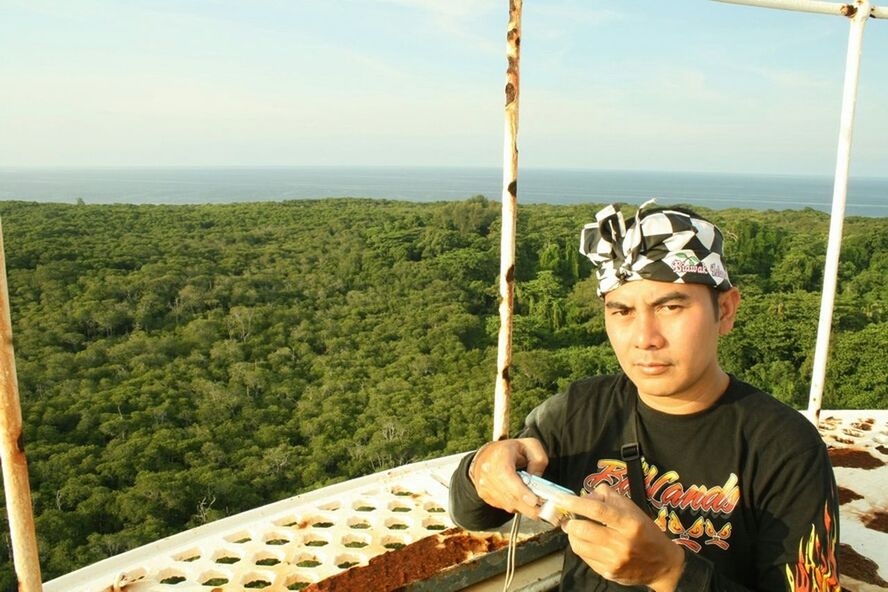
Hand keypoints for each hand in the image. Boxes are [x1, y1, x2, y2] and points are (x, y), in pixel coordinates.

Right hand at [469, 438, 548, 519]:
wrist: (487, 455)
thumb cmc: (510, 450)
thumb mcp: (530, 446)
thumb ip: (538, 460)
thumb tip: (538, 481)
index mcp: (500, 456)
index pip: (506, 475)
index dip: (520, 490)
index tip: (534, 501)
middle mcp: (488, 471)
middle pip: (508, 495)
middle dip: (528, 506)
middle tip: (542, 510)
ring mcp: (484, 484)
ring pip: (507, 504)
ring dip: (523, 508)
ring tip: (534, 504)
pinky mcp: (484, 494)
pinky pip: (503, 506)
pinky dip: (515, 506)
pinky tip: (520, 499)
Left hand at [559, 484, 684, 591]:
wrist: (663, 564)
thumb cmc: (645, 531)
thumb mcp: (632, 508)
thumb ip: (608, 496)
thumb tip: (584, 496)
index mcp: (629, 523)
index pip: (597, 510)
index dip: (576, 503)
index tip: (561, 498)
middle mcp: (622, 543)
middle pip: (583, 529)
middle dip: (571, 522)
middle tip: (570, 518)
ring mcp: (614, 560)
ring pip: (579, 545)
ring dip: (572, 535)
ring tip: (576, 529)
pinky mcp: (609, 573)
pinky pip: (584, 558)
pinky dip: (581, 547)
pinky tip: (586, 542)